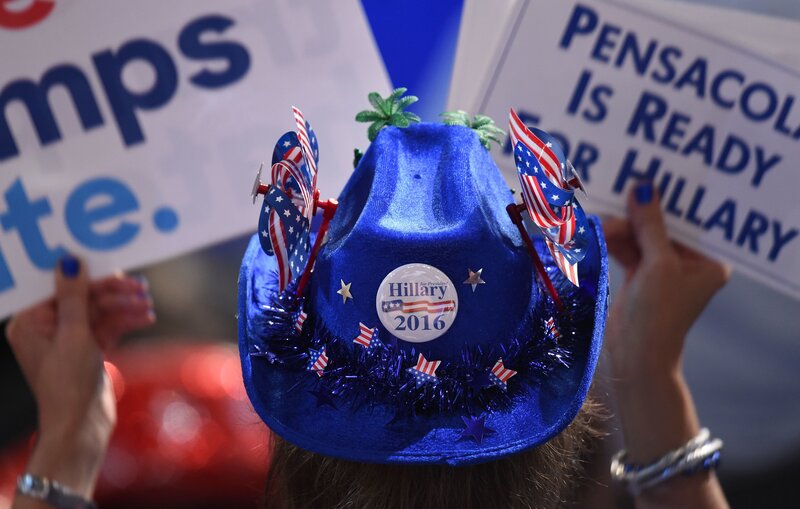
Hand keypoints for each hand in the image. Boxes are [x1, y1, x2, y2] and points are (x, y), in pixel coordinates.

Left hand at [7, 256, 153, 499]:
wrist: (82, 427)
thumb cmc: (68, 385)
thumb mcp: (73, 335)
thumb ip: (74, 297)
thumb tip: (69, 261)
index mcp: (30, 322)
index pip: (62, 287)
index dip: (90, 277)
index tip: (116, 267)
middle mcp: (47, 328)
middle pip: (84, 298)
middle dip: (114, 293)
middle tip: (140, 287)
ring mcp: (69, 340)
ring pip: (101, 311)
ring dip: (125, 306)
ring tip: (148, 304)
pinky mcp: (88, 350)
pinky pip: (109, 326)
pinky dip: (126, 321)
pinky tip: (146, 317)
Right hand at [603, 182, 729, 507]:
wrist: (634, 358)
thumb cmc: (657, 315)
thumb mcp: (658, 265)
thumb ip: (650, 225)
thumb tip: (643, 187)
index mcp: (707, 262)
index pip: (687, 221)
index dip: (667, 200)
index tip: (646, 176)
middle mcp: (687, 264)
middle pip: (660, 227)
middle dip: (636, 215)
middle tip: (614, 195)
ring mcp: (661, 271)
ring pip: (639, 236)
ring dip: (619, 228)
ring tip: (598, 221)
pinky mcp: (638, 277)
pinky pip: (626, 249)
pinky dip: (612, 241)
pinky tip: (597, 231)